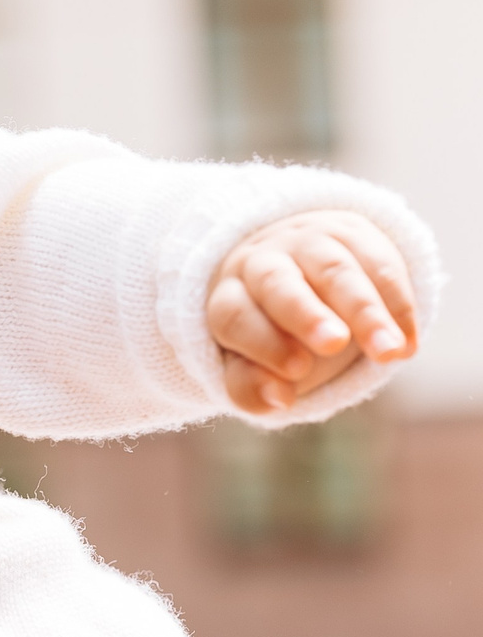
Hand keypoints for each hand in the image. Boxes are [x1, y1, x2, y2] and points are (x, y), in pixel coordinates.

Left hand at [208, 210, 417, 413]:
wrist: (297, 263)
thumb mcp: (250, 360)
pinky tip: (407, 345)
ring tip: (389, 353)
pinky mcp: (353, 235)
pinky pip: (377, 264)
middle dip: (305, 314)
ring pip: (334, 272)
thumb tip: (278, 401)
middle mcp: (264, 263)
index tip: (295, 371)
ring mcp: (309, 245)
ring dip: (365, 312)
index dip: (262, 343)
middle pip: (277, 284)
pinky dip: (395, 305)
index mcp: (230, 295)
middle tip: (333, 344)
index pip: (234, 315)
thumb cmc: (272, 330)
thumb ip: (251, 385)